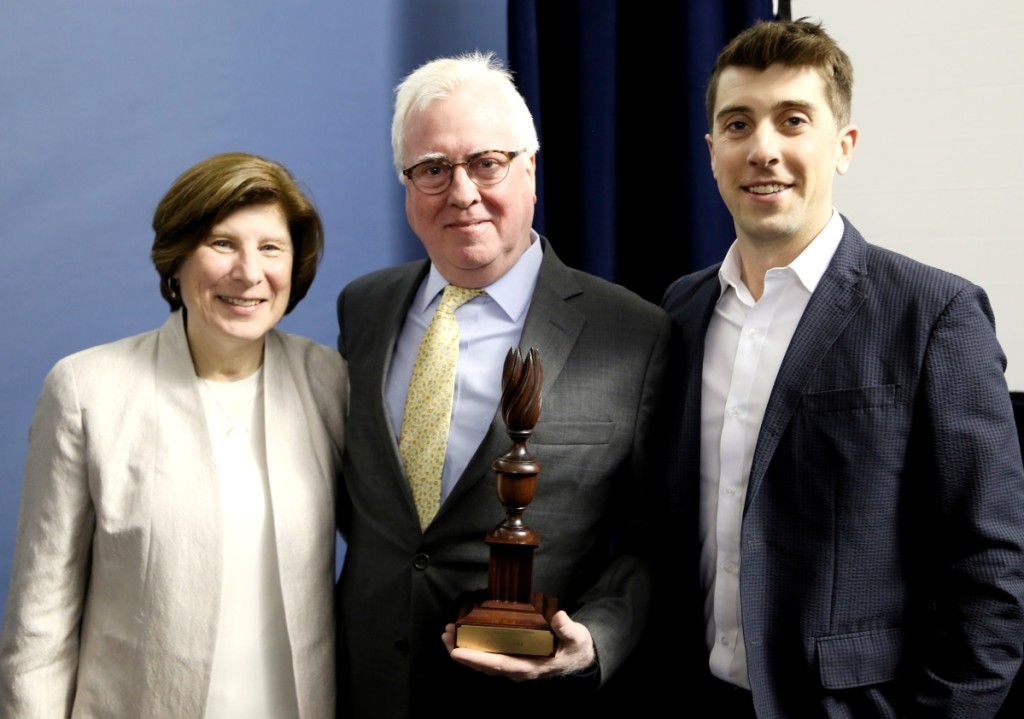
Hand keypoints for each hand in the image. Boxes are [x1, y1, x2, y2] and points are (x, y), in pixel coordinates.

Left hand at [441, 610, 595, 681]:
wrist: (579, 657)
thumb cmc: (575, 647)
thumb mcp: (576, 637)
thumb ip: (567, 628)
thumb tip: (559, 617)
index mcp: (530, 667)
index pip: (498, 664)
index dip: (477, 659)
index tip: (457, 651)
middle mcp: (518, 669)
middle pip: (484, 666)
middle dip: (462, 652)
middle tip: (446, 636)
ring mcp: (514, 665)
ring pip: (483, 662)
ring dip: (464, 650)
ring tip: (448, 634)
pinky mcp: (512, 658)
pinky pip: (488, 657)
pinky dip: (474, 647)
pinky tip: (464, 635)